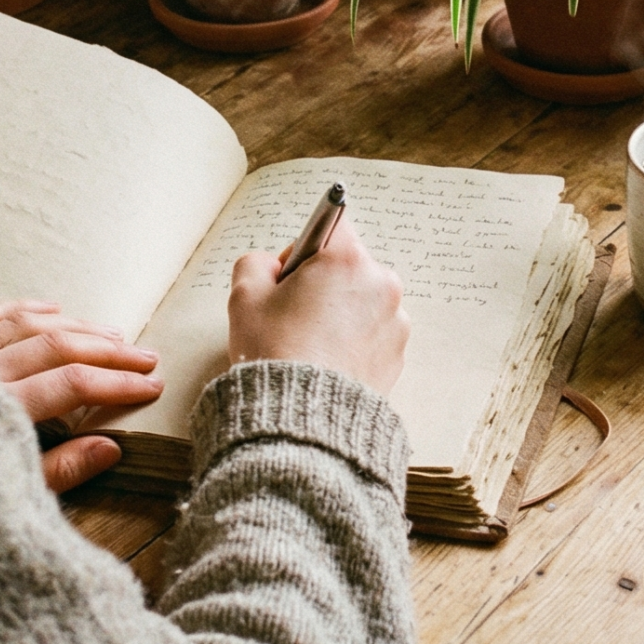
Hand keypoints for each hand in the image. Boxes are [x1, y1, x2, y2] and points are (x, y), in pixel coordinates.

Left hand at [0, 298, 163, 492]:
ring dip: (77, 327)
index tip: (152, 385)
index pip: (72, 386)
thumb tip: (111, 445)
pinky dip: (24, 309)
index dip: (117, 384)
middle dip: (109, 351)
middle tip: (147, 356)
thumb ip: (57, 472)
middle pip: (57, 347)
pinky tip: (52, 309)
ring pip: (27, 325)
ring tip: (114, 335)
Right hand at [227, 213, 408, 396]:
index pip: (331, 224)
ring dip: (341, 312)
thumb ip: (256, 263)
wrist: (301, 419)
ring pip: (361, 301)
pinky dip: (354, 340)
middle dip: (322, 282)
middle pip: (348, 265)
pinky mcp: (398, 353)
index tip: (293, 268)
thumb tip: (272, 266)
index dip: (304, 244)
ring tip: (311, 343)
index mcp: (347, 260)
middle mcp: (381, 284)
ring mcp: (395, 320)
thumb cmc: (274, 354)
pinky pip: (373, 332)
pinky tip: (328, 360)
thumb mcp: (244, 296)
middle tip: (293, 314)